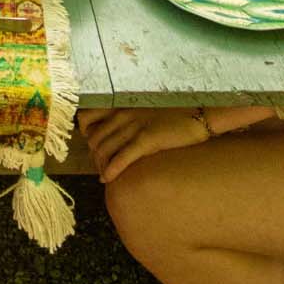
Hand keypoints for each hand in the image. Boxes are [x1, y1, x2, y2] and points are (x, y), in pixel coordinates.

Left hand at [79, 106, 209, 182]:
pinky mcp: (147, 139)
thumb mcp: (144, 108)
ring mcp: (134, 126)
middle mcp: (123, 114)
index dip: (85, 135)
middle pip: (94, 139)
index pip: (86, 118)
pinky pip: (122, 158)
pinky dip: (111, 170)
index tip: (92, 145)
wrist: (198, 112)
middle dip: (94, 156)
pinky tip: (108, 179)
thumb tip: (114, 133)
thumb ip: (127, 116)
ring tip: (105, 175)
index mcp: (121, 105)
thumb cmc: (173, 112)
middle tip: (101, 166)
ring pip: (104, 150)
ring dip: (101, 165)